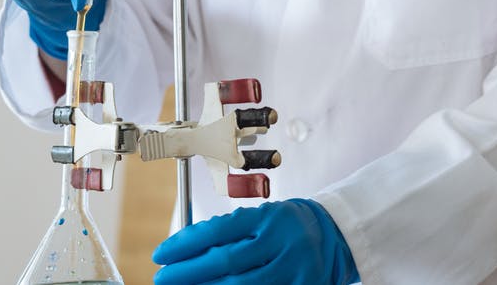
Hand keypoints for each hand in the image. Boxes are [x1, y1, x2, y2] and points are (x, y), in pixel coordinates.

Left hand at [153, 198, 359, 284]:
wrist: (335, 237)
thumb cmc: (287, 227)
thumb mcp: (263, 217)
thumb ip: (229, 231)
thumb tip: (183, 251)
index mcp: (270, 217)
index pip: (219, 230)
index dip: (184, 244)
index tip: (161, 255)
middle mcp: (284, 242)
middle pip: (227, 262)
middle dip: (188, 273)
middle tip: (163, 278)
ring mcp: (295, 270)